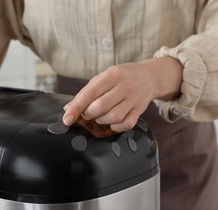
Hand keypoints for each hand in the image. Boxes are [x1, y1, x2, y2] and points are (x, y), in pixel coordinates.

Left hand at [62, 57, 182, 131]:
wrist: (150, 76)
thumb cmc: (121, 77)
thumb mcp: (103, 77)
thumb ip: (86, 92)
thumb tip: (68, 108)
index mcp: (112, 75)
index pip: (90, 94)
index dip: (76, 108)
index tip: (66, 119)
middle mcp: (124, 86)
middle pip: (100, 107)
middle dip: (88, 114)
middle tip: (88, 113)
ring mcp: (134, 99)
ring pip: (112, 118)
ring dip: (101, 121)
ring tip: (99, 115)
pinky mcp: (140, 111)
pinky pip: (125, 125)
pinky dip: (114, 127)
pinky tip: (112, 121)